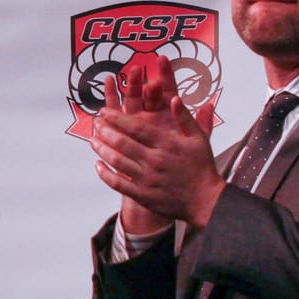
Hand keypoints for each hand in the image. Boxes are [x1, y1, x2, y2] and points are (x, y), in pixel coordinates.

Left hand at [89, 68, 223, 231]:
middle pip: (122, 142)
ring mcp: (147, 179)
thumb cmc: (202, 167)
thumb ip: (185, 117)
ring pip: (117, 161)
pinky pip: (118, 183)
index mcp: (167, 144)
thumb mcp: (198, 138)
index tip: (104, 112)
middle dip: (105, 131)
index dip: (117, 118)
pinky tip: (98, 165)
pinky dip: (105, 174)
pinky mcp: (143, 195)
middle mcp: (155, 160)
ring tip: (92, 140)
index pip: (136, 128)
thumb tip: (174, 97)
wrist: (206, 201)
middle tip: (95, 123)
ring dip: (102, 149)